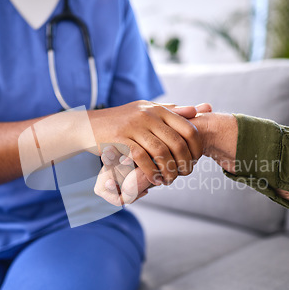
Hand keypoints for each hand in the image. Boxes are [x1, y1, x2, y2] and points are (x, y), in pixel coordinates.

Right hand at [94, 103, 212, 204]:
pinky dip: (151, 172)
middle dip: (184, 163)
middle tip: (184, 174)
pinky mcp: (120, 139)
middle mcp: (148, 115)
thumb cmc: (122, 120)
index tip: (195, 161)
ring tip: (169, 180)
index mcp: (158, 109)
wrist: (88, 125)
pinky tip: (155, 180)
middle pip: (177, 143)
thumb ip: (173, 111)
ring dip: (168, 171)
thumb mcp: (147, 111)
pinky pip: (142, 159)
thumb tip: (200, 109)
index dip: (196, 148)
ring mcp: (133, 126)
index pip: (189, 128)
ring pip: (161, 152)